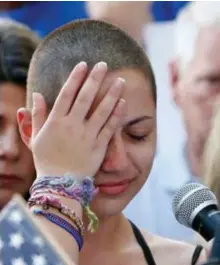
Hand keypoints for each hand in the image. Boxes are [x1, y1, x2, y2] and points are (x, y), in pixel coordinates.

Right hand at [26, 61, 125, 178]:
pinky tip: (123, 102)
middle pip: (86, 97)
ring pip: (101, 110)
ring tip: (120, 80)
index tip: (83, 64)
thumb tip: (38, 95)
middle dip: (95, 79)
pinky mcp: (99, 147)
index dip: (76, 78)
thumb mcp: (36, 138)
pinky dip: (117, 115)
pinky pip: (110, 128)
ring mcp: (87, 136)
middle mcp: (72, 126)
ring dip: (111, 94)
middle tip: (103, 64)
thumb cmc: (47, 160)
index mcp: (56, 121)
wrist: (60, 185)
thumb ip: (38, 116)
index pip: (67, 94)